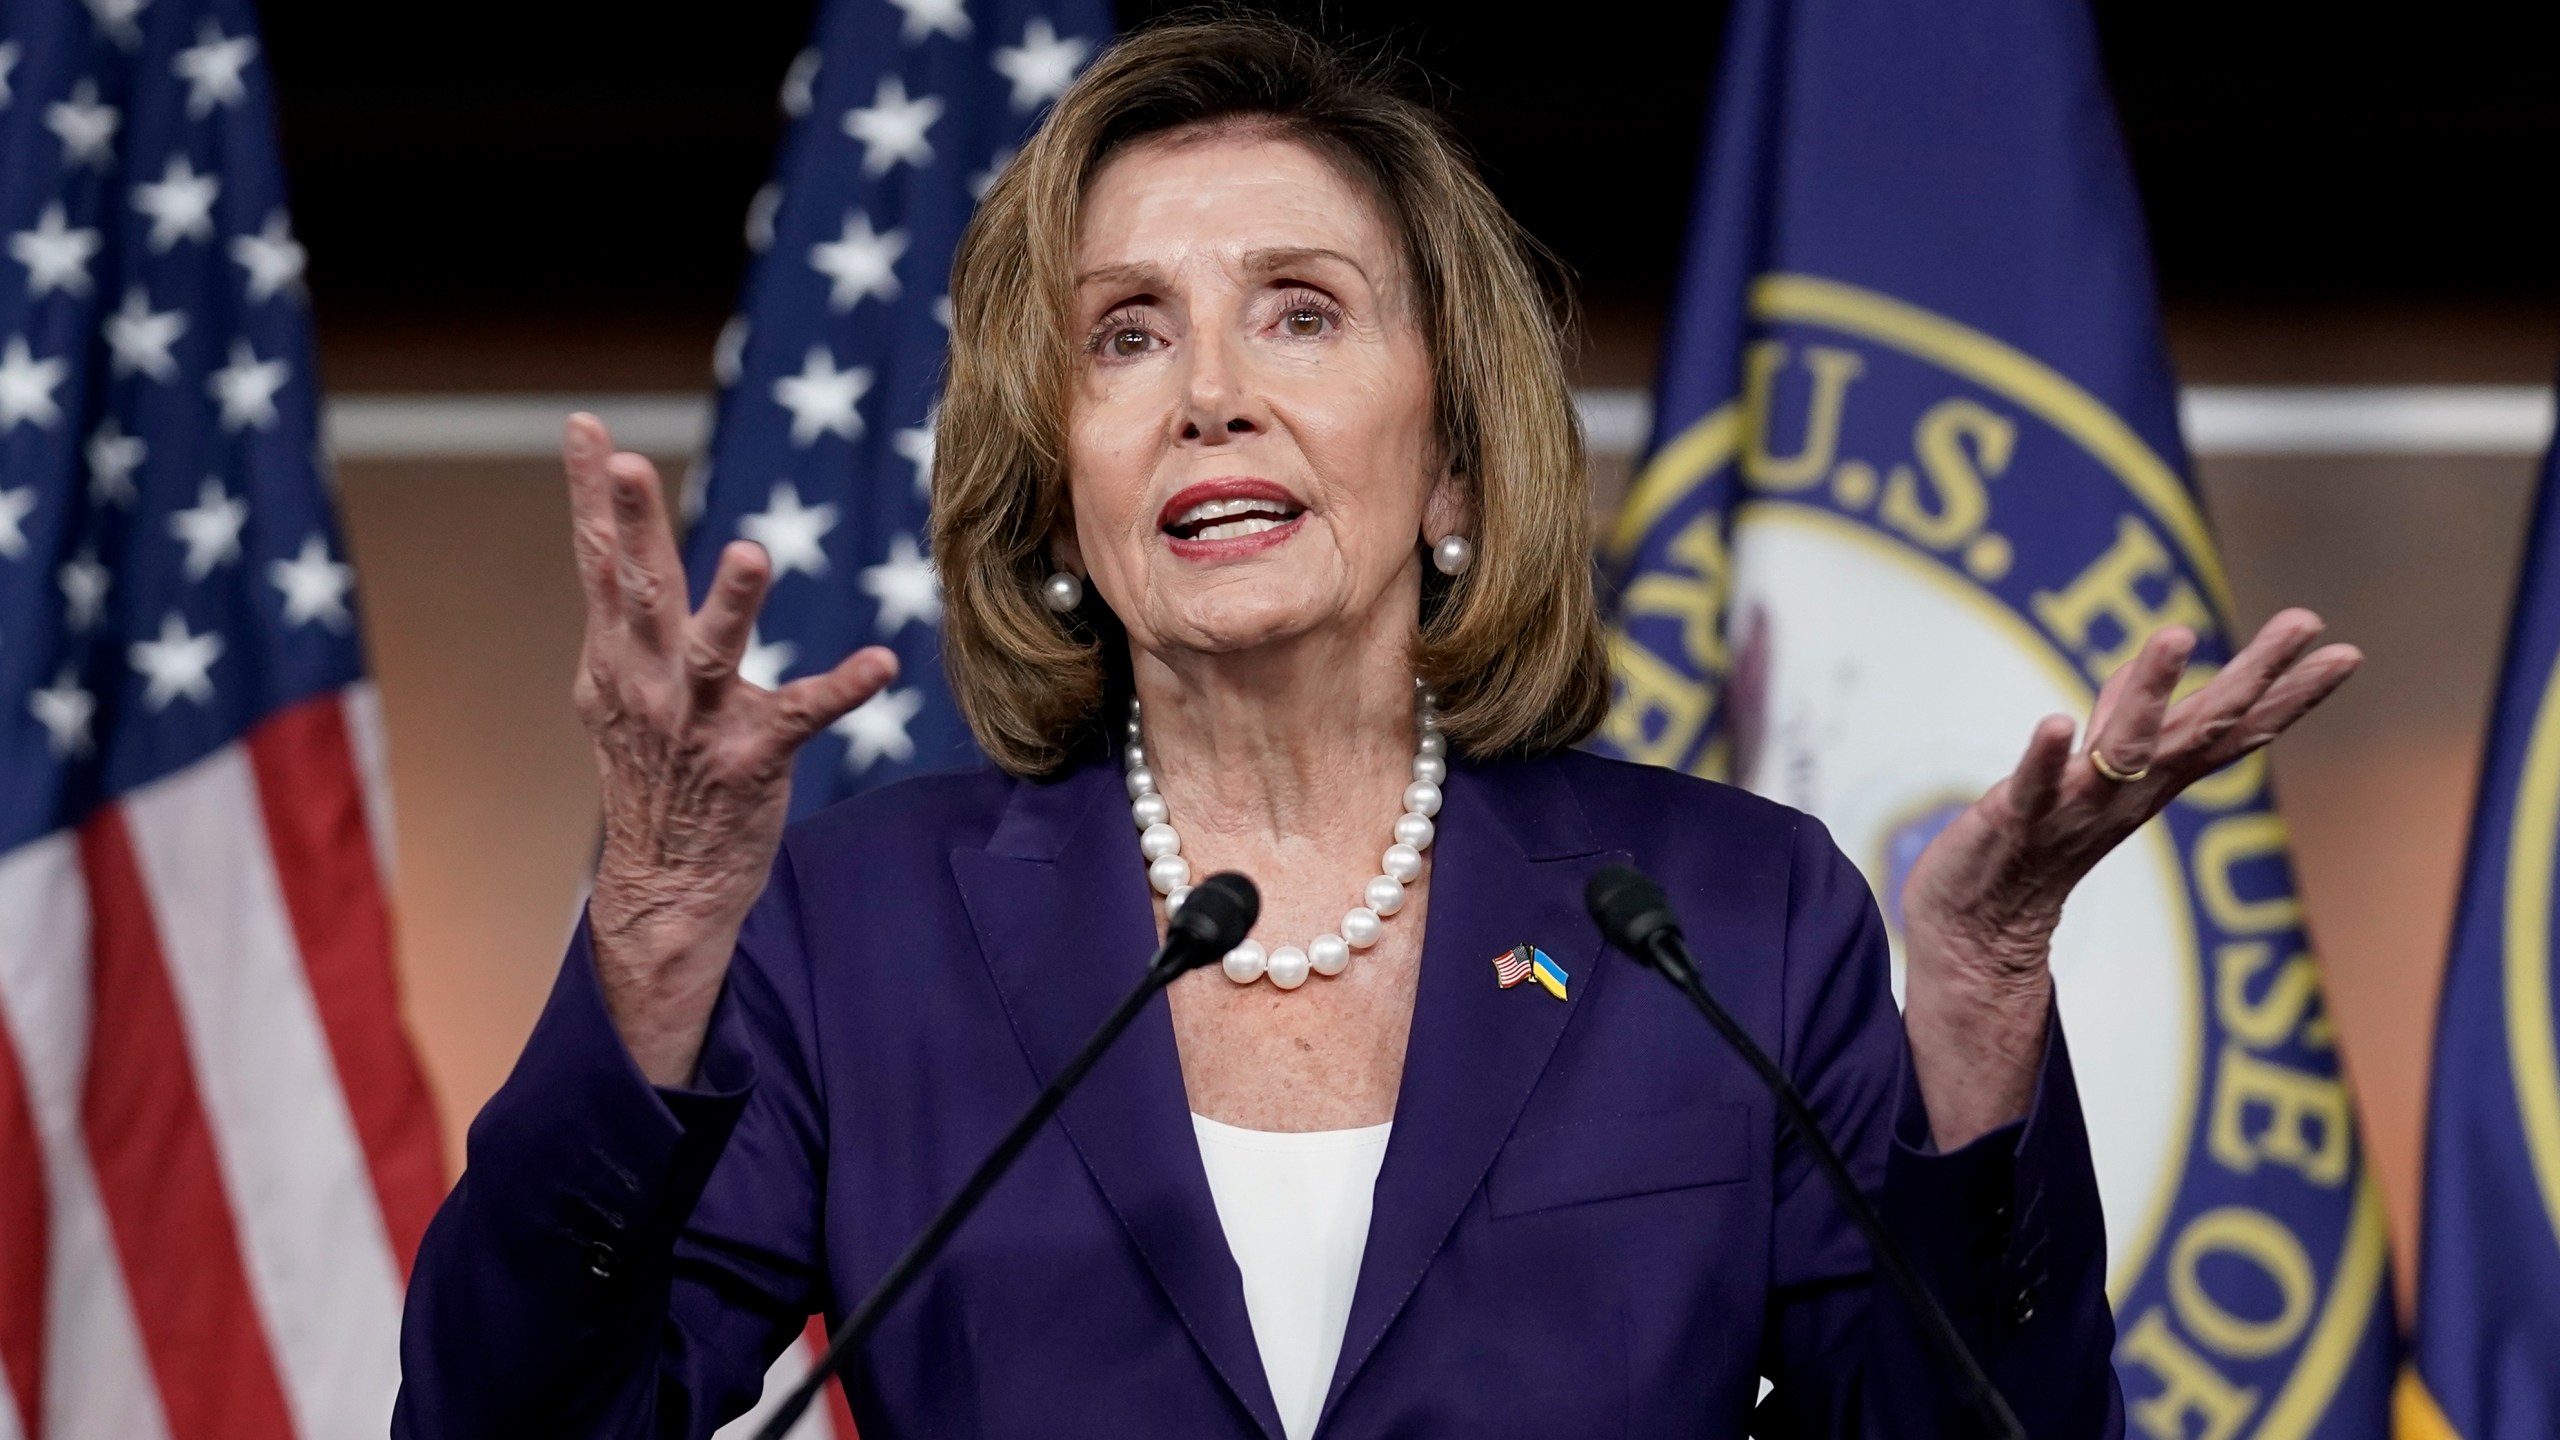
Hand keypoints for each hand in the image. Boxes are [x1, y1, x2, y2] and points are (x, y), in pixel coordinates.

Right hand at [563, 414, 895, 1084]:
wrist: (665, 883)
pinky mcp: (753, 758)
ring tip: (753, 554)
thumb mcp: (613, 693)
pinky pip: (803, 714)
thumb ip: (619, 621)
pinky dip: (844, 687)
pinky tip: (882, 663)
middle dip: (632, 524)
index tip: (585, 427)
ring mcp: (699, 721)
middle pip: (639, 589)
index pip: (600, 562)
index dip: (591, 496)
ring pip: (711, 650)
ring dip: (732, 602)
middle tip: (625, 463)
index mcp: (615, 657)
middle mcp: (647, 681)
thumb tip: (607, 549)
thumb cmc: (649, 774)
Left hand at [1897, 609, 2362, 1146]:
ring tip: (2176, 634)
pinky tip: (2056, 722)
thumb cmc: (2038, 843)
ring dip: (2148, 691)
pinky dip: (2047, 755)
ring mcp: (2077, 807)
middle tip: (2304, 618)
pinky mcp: (2017, 820)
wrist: (1980, 932)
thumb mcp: (2092, 775)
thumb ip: (2119, 723)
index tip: (2346, 651)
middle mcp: (2129, 792)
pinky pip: (2036, 786)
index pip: (2231, 730)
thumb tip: (2144, 672)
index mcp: (2152, 780)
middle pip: (2203, 728)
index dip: (2287, 694)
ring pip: (2124, 746)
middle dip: (2255, 673)